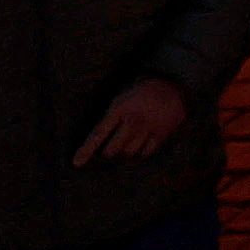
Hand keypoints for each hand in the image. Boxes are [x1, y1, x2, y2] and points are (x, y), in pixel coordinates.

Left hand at [71, 79, 187, 165]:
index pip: (98, 133)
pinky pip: (146, 152)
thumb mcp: (122, 97)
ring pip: (129, 152)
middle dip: (109, 150)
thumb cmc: (142, 92)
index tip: (76, 163)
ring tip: (129, 141)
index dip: (86, 149)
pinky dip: (141, 151)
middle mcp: (132, 119)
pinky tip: (142, 142)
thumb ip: (110, 116)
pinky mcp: (161, 133)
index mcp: (119, 108)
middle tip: (111, 147)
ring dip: (125, 151)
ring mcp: (148, 127)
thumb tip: (97, 139)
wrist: (172, 86)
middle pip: (113, 149)